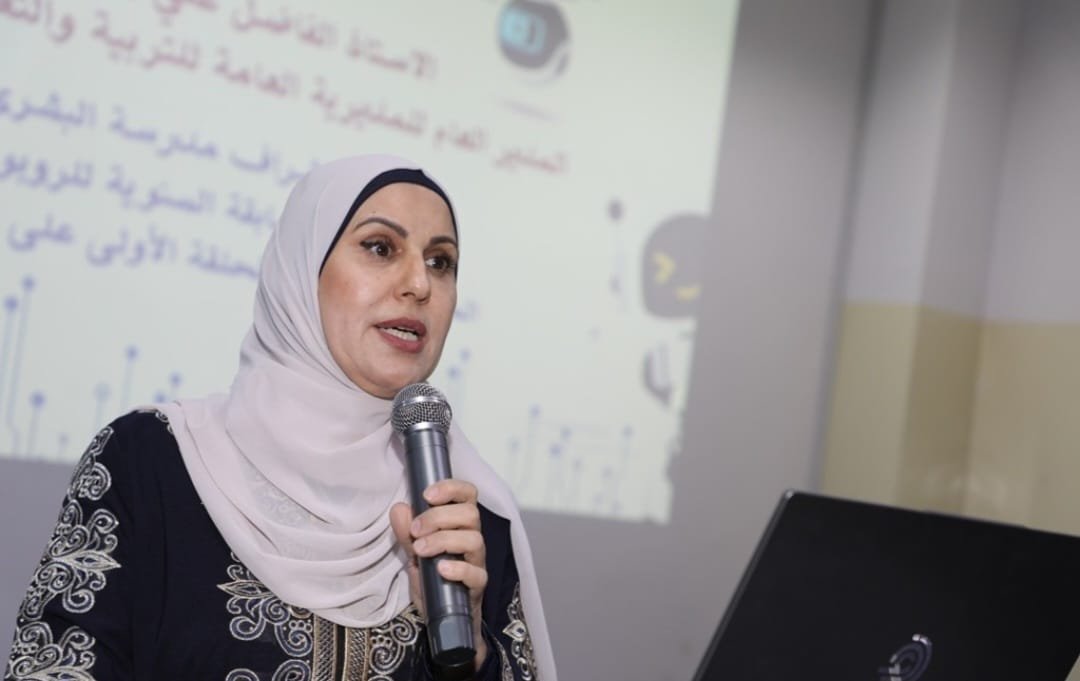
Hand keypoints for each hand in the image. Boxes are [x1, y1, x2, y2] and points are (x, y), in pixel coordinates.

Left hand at [390, 479, 487, 668]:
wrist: (440, 614)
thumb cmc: (431, 576)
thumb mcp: (412, 552)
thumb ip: (406, 531)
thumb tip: (399, 508)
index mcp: (459, 523)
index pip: (467, 494)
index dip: (451, 488)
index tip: (426, 495)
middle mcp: (472, 537)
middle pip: (470, 514)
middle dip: (438, 517)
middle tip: (415, 530)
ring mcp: (477, 561)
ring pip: (474, 539)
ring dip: (444, 540)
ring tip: (420, 550)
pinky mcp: (477, 585)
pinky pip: (476, 573)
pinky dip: (458, 569)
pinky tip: (440, 569)